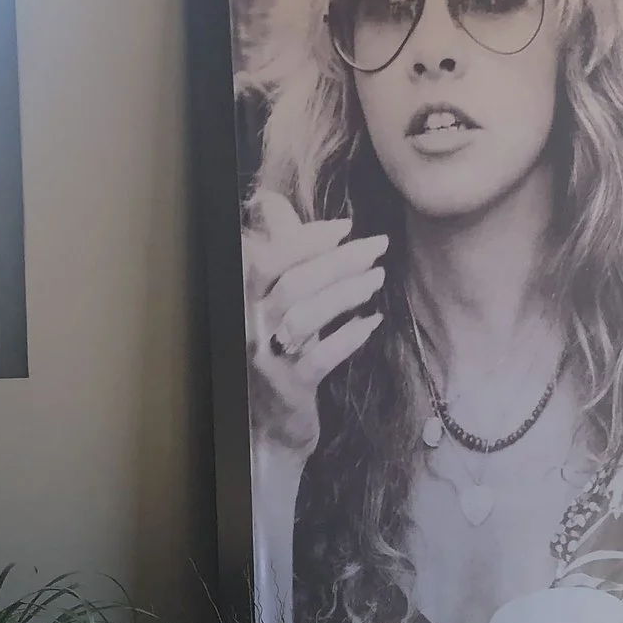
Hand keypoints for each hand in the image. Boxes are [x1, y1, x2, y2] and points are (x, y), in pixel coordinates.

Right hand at [244, 189, 386, 459]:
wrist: (271, 423)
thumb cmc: (277, 347)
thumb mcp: (272, 298)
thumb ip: (276, 250)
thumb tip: (270, 200)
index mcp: (243, 299)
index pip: (269, 260)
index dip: (306, 239)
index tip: (345, 227)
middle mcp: (250, 327)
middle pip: (294, 284)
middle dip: (339, 260)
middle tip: (377, 246)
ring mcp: (268, 359)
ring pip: (309, 316)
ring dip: (348, 292)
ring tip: (378, 278)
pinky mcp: (290, 388)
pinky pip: (323, 357)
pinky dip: (350, 337)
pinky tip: (372, 323)